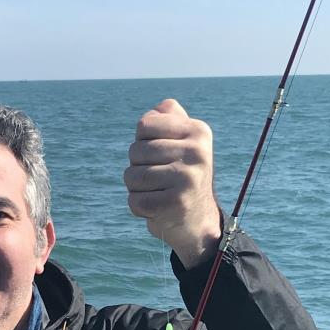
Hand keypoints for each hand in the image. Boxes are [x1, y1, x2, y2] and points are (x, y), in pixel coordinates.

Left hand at [124, 98, 220, 268]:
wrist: (198, 221)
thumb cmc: (182, 176)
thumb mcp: (184, 142)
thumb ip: (170, 118)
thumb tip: (159, 108)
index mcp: (198, 131)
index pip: (144, 124)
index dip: (141, 141)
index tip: (158, 155)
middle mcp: (197, 153)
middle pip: (135, 151)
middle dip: (137, 167)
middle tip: (157, 179)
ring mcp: (187, 179)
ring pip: (131, 176)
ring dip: (136, 188)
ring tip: (157, 193)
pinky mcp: (175, 205)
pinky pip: (135, 201)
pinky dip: (138, 207)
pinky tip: (156, 208)